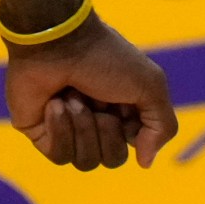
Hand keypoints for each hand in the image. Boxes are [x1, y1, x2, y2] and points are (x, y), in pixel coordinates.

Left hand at [3, 14, 178, 169]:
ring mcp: (68, 129)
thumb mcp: (150, 84)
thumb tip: (146, 161)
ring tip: (72, 96)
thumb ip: (162, 125)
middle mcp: (96, 121)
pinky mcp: (42, 134)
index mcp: (123, 109)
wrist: (57, 42)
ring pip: (86, 161)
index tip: (124, 102)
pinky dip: (60, 129)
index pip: (135, 144)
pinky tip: (55, 104)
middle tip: (97, 98)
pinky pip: (59, 155)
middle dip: (107, 129)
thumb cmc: (105, 58)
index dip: (131, 130)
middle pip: (112, 158)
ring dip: (83, 126)